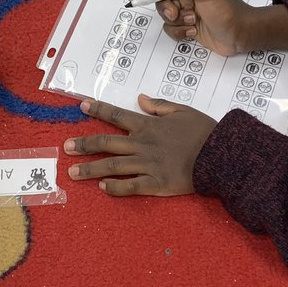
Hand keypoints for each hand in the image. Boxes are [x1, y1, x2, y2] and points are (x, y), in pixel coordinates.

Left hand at [63, 96, 216, 195]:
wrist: (222, 156)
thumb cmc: (204, 132)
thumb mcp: (183, 111)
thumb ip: (159, 105)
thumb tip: (140, 99)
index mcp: (148, 125)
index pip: (117, 115)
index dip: (98, 109)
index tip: (82, 106)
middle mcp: (143, 144)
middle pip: (107, 143)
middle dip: (84, 144)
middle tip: (66, 148)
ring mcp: (147, 165)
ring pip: (112, 166)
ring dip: (90, 169)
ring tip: (73, 172)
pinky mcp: (156, 184)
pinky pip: (130, 186)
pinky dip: (115, 187)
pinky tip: (103, 188)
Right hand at [136, 0, 262, 55]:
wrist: (242, 36)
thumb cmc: (230, 12)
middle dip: (167, 7)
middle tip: (176, 13)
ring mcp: (189, 8)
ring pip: (166, 13)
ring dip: (178, 20)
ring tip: (194, 22)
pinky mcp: (188, 24)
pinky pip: (171, 27)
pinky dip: (180, 31)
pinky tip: (194, 31)